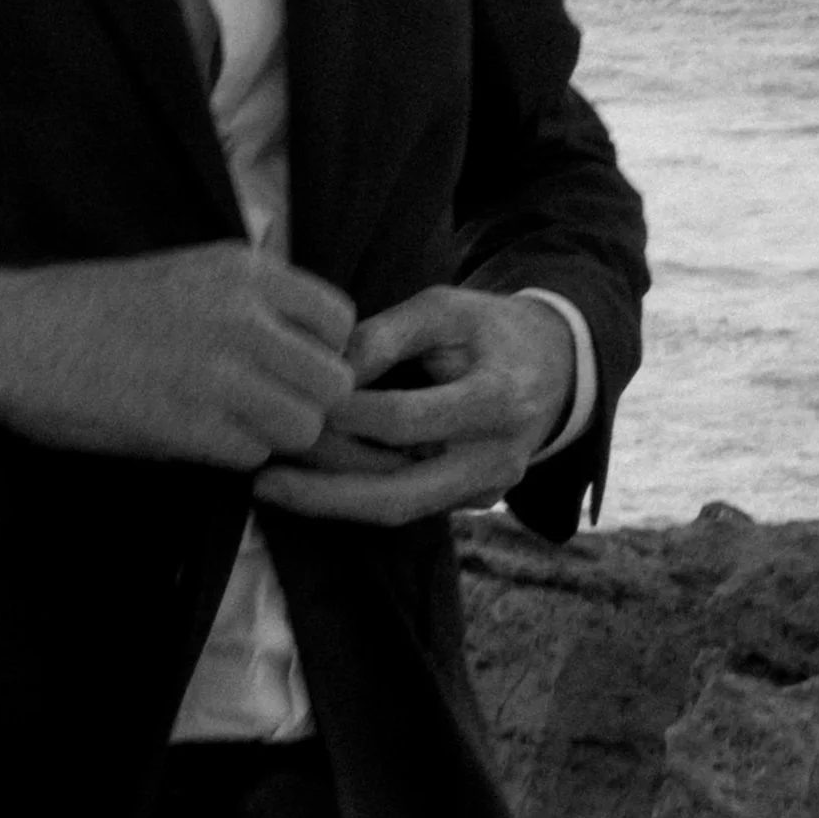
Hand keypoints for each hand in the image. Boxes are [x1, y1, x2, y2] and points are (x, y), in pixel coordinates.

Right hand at [0, 245, 356, 469]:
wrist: (17, 336)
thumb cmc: (94, 307)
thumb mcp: (186, 274)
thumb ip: (252, 301)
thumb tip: (310, 349)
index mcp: (243, 270)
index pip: (340, 320)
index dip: (322, 353)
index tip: (288, 367)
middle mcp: (243, 317)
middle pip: (333, 382)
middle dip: (306, 403)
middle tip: (265, 408)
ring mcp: (219, 373)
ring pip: (302, 426)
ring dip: (272, 435)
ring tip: (228, 423)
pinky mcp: (191, 426)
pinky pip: (252, 456)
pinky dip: (231, 457)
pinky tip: (193, 436)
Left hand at [252, 285, 574, 525]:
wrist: (556, 366)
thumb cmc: (490, 328)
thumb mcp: (445, 308)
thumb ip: (386, 334)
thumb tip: (327, 367)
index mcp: (497, 402)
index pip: (405, 421)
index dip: (345, 414)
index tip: (295, 402)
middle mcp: (494, 461)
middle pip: (397, 495)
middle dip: (325, 494)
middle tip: (262, 481)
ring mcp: (485, 491)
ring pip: (397, 509)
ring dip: (331, 501)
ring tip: (270, 485)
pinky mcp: (470, 503)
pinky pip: (406, 506)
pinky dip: (355, 498)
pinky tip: (308, 487)